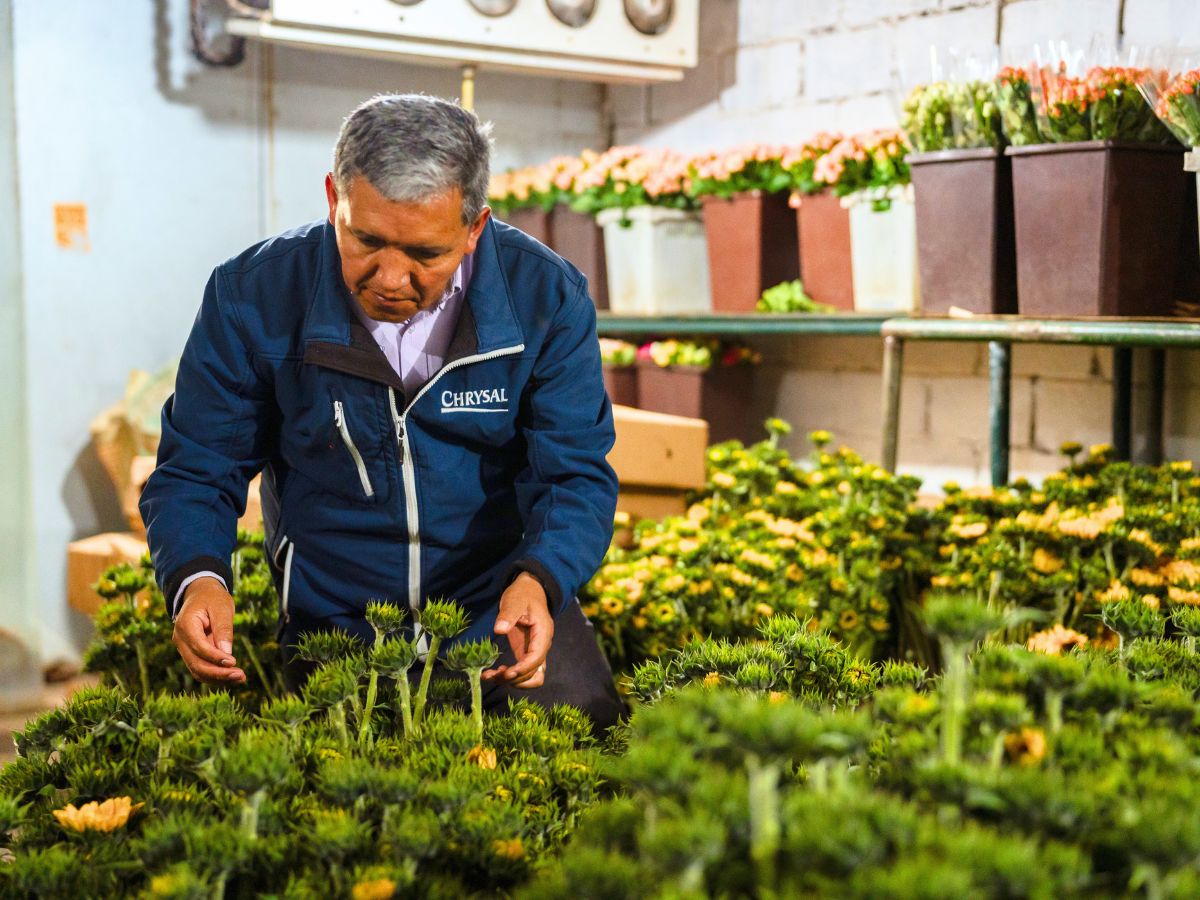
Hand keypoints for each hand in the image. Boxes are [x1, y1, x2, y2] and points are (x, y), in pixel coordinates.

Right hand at [173, 578, 246, 684]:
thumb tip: (227, 653)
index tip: (234, 662)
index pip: (199, 647)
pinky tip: (232, 676)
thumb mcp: (222, 608)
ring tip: (241, 679)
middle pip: (197, 664)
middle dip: (218, 673)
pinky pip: (201, 668)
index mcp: (185, 625)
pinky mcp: (191, 653)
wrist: (201, 594)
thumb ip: (223, 629)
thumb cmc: (212, 598)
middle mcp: (180, 639)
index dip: (216, 657)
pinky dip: (215, 675)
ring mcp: (184, 648)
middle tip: (241, 676)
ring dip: (218, 678)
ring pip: (198, 670)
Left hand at [483, 572, 553, 688]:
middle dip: (514, 678)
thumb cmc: (523, 594)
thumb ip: (507, 615)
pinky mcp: (526, 652)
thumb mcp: (515, 600)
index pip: (537, 658)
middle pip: (534, 672)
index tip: (506, 673)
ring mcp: (535, 650)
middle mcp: (542, 645)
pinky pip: (523, 671)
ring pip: (531, 676)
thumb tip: (499, 630)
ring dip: (513, 681)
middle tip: (494, 675)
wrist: (530, 590)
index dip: (523, 669)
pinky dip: (512, 677)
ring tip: (492, 676)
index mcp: (543, 633)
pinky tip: (496, 673)